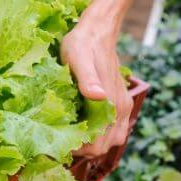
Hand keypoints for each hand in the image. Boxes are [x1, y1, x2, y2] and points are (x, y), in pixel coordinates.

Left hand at [61, 14, 132, 157]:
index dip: (78, 150)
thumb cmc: (83, 44)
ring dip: (92, 143)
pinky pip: (113, 129)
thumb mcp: (78, 59)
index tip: (58, 144)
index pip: (98, 145)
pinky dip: (99, 134)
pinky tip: (82, 126)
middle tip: (60, 142)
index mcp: (112, 103)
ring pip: (111, 140)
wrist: (98, 31)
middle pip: (104, 147)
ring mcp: (122, 106)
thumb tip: (96, 97)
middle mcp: (121, 109)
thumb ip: (87, 79)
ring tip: (70, 136)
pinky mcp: (119, 102)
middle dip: (84, 150)